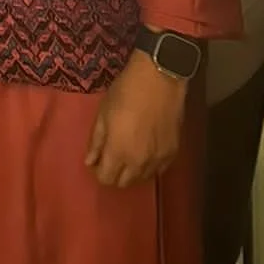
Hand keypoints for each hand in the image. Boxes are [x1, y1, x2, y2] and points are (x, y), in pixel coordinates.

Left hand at [84, 49, 186, 187]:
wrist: (159, 79)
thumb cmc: (125, 92)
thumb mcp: (103, 113)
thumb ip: (96, 141)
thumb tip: (90, 161)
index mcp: (118, 153)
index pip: (106, 179)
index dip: (99, 172)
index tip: (97, 160)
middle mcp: (139, 163)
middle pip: (124, 183)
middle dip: (114, 174)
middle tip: (111, 157)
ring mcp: (158, 160)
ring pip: (142, 179)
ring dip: (132, 172)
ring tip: (128, 153)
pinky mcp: (173, 153)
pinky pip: (158, 170)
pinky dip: (149, 166)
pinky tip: (145, 151)